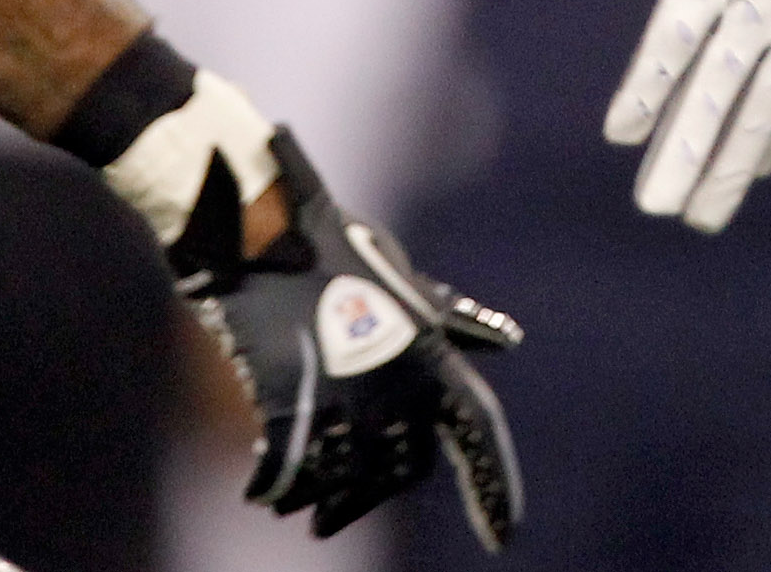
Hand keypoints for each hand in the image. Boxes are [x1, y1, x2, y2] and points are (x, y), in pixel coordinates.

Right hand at [184, 132, 523, 543]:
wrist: (266, 233)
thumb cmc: (339, 251)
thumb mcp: (408, 283)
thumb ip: (453, 322)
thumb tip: (508, 338)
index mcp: (435, 356)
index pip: (481, 434)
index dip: (495, 487)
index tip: (504, 537)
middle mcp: (399, 386)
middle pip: (405, 470)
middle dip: (374, 498)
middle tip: (338, 519)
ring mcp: (343, 400)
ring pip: (346, 478)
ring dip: (326, 499)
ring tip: (306, 511)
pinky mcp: (286, 406)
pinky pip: (287, 471)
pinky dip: (274, 485)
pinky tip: (262, 490)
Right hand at [603, 0, 770, 232]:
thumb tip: (750, 52)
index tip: (749, 167)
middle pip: (769, 96)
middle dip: (731, 165)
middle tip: (701, 219)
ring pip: (722, 81)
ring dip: (686, 147)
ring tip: (659, 202)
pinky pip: (678, 37)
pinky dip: (650, 85)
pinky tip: (624, 128)